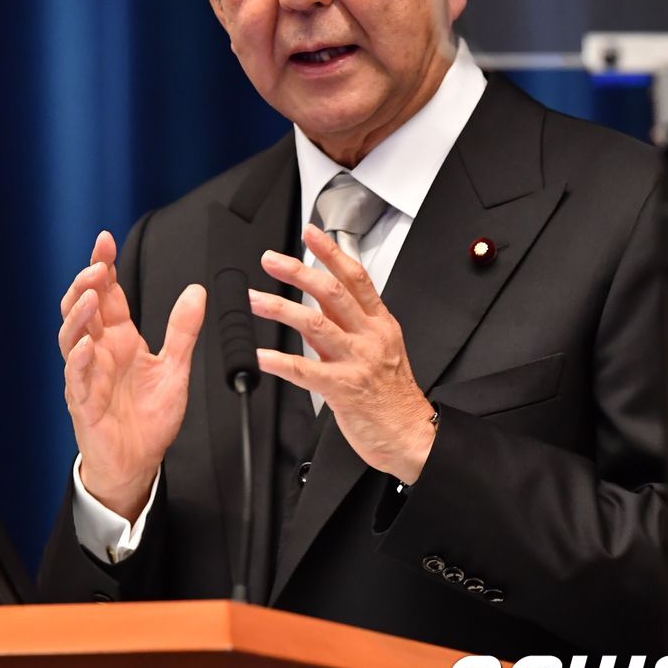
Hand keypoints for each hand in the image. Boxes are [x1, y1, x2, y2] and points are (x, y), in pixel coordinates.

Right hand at [57, 230, 205, 521]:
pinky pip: (77, 377)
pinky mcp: (84, 402)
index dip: (103, 267)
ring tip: (89, 297)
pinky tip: (87, 345)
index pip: (107, 295)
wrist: (139, 462)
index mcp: (119, 339)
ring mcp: (87, 375)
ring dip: (78, 315)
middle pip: (82, 308)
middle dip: (85, 284)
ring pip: (71, 337)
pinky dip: (80, 360)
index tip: (105, 241)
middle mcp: (99, 352)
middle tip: (97, 266)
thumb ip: (183, 330)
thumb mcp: (175, 368)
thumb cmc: (149, 418)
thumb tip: (196, 291)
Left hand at [249, 224, 435, 483]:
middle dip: (298, 272)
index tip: (311, 233)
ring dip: (280, 309)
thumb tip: (315, 303)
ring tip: (254, 300)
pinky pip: (306, 371)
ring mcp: (357, 361)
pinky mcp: (344, 389)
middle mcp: (369, 337)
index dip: (332, 252)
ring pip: (315, 325)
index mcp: (379, 323)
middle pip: (332, 293)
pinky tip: (261, 356)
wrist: (413, 435)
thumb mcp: (379, 349)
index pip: (355, 277)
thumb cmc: (393, 395)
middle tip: (271, 260)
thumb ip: (347, 324)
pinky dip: (280, 362)